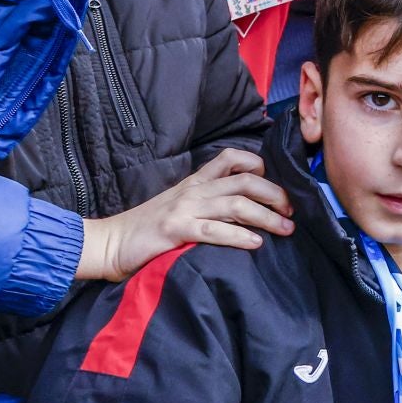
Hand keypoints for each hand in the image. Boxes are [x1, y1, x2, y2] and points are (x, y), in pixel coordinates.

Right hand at [78, 150, 293, 282]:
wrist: (109, 243)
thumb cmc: (148, 230)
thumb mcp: (181, 207)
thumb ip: (207, 203)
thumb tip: (247, 210)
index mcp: (196, 182)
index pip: (233, 158)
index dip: (261, 166)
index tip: (280, 187)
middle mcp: (194, 190)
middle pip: (246, 181)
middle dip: (276, 194)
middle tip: (292, 212)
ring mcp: (185, 209)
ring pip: (237, 205)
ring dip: (267, 216)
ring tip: (285, 229)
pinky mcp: (175, 231)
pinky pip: (214, 231)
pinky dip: (239, 236)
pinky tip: (255, 243)